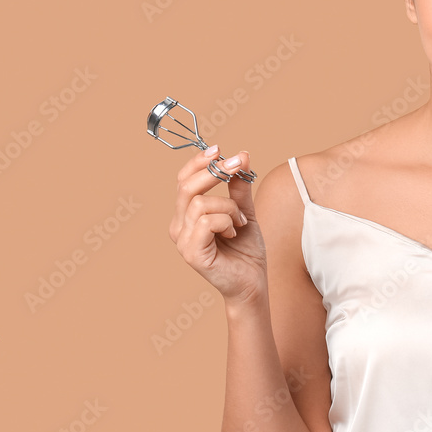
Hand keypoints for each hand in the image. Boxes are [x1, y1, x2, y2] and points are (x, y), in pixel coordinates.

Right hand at [167, 146, 266, 306]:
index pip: (183, 180)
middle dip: (214, 172)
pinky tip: (234, 233)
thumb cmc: (246, 250)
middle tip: (238, 166)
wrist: (252, 282)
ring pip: (201, 203)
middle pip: (187, 187)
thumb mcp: (245, 211)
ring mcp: (183, 241)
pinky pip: (207, 222)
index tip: (219, 149)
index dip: (199, 162)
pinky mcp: (192, 253)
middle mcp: (179, 226)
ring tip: (239, 223)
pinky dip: (227, 221)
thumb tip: (242, 155)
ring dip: (229, 207)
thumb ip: (239, 187)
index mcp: (186, 214)